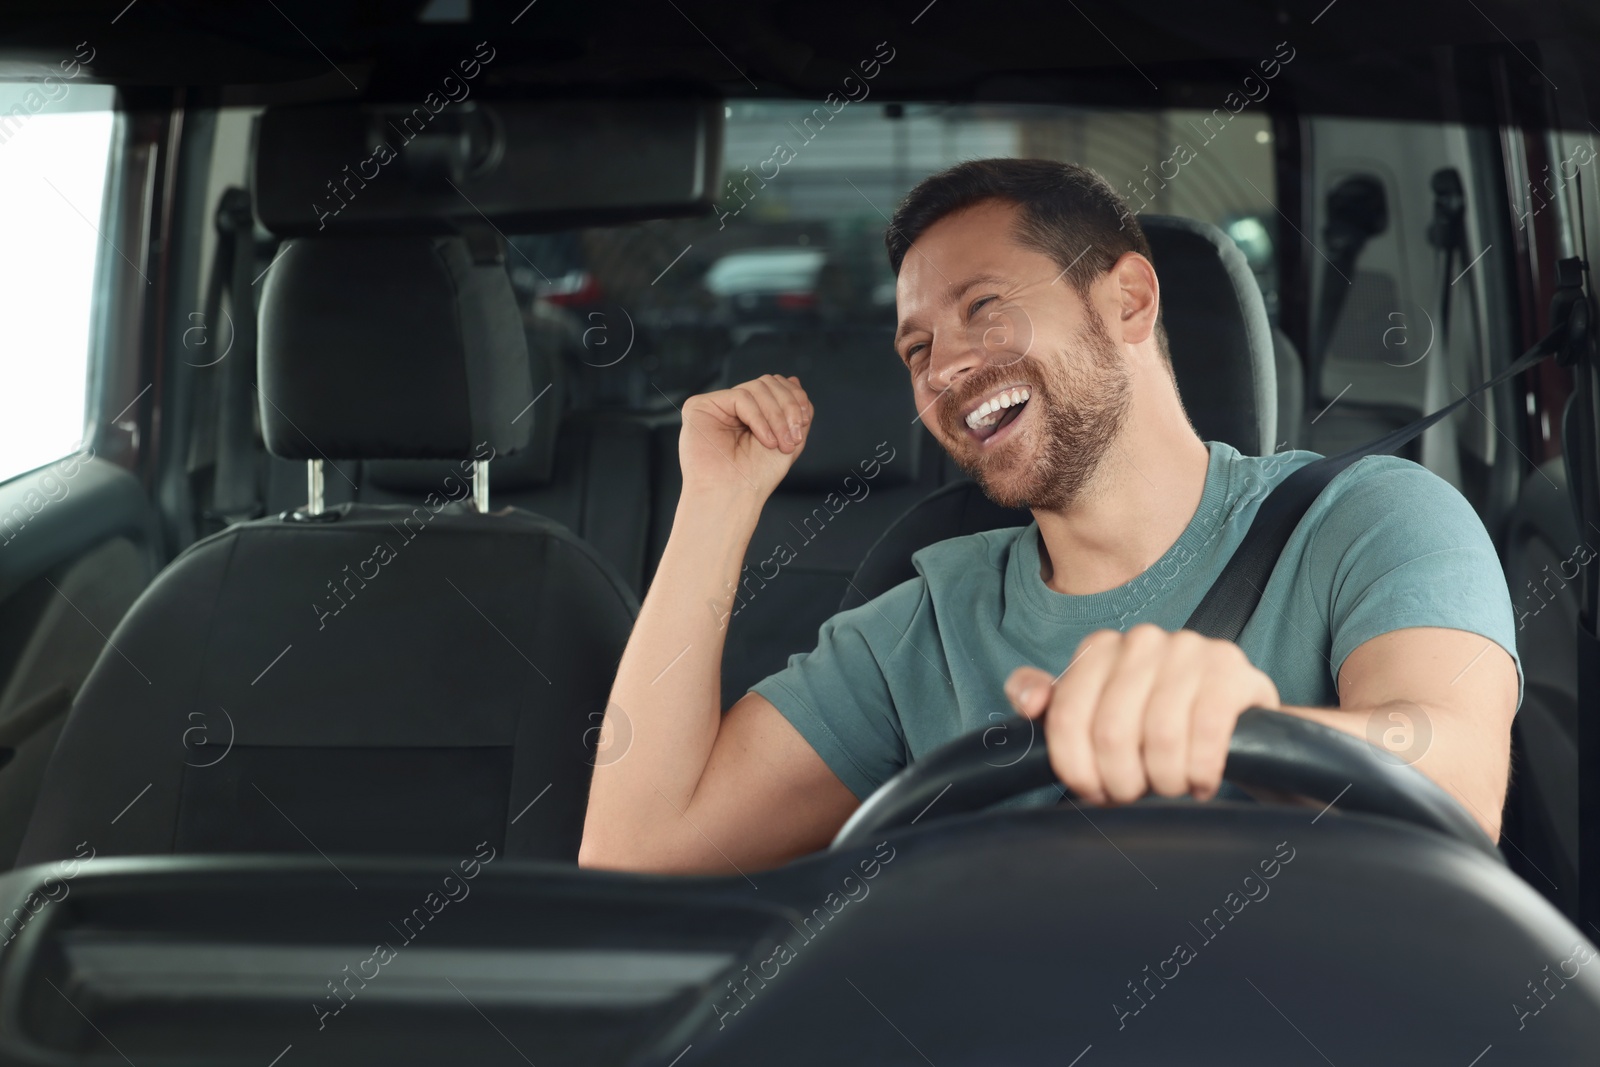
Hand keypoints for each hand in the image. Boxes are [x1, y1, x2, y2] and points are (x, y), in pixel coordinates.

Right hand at [679, 375, 812, 500]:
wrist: (734, 495)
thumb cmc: (757, 476)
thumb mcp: (790, 439)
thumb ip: (795, 410)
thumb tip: (794, 380)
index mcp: (750, 414)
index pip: (775, 387)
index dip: (794, 398)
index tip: (802, 425)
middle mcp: (731, 408)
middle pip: (767, 383)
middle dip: (788, 407)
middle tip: (793, 437)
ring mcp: (715, 406)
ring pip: (756, 388)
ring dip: (776, 416)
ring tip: (779, 443)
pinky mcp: (699, 407)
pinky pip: (740, 397)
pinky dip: (759, 418)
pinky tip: (764, 440)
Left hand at [1004, 625, 1280, 803]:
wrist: (1234, 719)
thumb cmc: (1152, 720)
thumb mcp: (1095, 716)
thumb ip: (1052, 708)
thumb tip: (1029, 703)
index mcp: (1099, 648)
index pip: (1065, 719)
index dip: (1075, 769)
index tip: (1093, 791)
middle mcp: (1141, 640)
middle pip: (1109, 733)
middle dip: (1120, 781)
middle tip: (1135, 793)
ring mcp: (1188, 650)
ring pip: (1159, 737)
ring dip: (1164, 781)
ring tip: (1170, 786)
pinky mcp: (1230, 671)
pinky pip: (1205, 735)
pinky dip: (1200, 772)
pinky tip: (1201, 781)